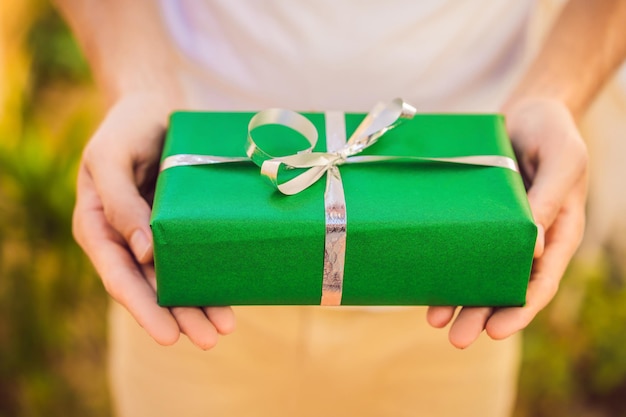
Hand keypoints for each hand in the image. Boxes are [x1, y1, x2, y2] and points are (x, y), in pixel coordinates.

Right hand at [73, 92, 234, 348]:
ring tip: (224, 327)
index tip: (168, 335)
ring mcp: (155, 233)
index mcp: (98, 227)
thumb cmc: (126, 128)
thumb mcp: (110, 157)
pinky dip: (210, 275)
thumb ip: (119, 203)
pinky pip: (194, 256)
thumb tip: (143, 252)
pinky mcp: (181, 225)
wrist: (153, 107)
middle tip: (208, 339)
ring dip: (199, 304)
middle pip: (151, 286)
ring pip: (176, 278)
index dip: (143, 308)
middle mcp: (126, 238)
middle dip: (179, 315)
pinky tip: (231, 294)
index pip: (118, 277)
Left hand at [426, 97, 587, 347]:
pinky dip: (444, 266)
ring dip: (458, 300)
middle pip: (505, 287)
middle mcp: (528, 239)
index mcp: (558, 232)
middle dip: (482, 315)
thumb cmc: (553, 133)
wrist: (526, 112)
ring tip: (435, 321)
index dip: (520, 309)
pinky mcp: (475, 217)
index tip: (497, 330)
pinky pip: (459, 247)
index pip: (541, 281)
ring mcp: (499, 230)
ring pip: (479, 273)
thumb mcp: (563, 159)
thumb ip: (551, 197)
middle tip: (458, 338)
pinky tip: (423, 284)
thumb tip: (535, 247)